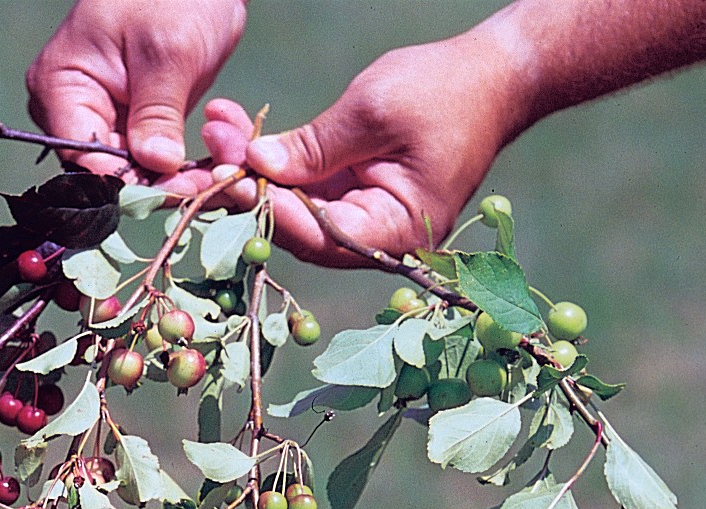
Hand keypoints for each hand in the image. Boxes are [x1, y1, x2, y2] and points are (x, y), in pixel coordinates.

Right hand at [26, 0, 246, 190]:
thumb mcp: (169, 51)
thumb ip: (158, 112)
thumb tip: (156, 169)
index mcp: (60, 87)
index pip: (83, 156)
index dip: (126, 183)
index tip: (175, 191)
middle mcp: (70, 109)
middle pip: (104, 171)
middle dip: (154, 185)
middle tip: (205, 188)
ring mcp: (100, 117)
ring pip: (130, 172)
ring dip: (171, 180)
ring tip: (214, 177)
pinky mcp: (130, 121)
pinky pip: (148, 159)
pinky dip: (177, 166)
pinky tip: (208, 168)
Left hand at [200, 32, 520, 266]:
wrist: (494, 74)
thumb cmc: (446, 91)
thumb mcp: (374, 112)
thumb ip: (314, 146)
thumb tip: (255, 167)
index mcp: (395, 232)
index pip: (319, 235)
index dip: (270, 208)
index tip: (231, 176)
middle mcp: (375, 237)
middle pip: (295, 225)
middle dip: (248, 184)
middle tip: (211, 144)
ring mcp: (360, 215)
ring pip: (290, 203)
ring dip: (249, 166)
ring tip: (216, 126)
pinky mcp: (348, 192)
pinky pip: (299, 185)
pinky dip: (268, 158)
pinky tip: (233, 130)